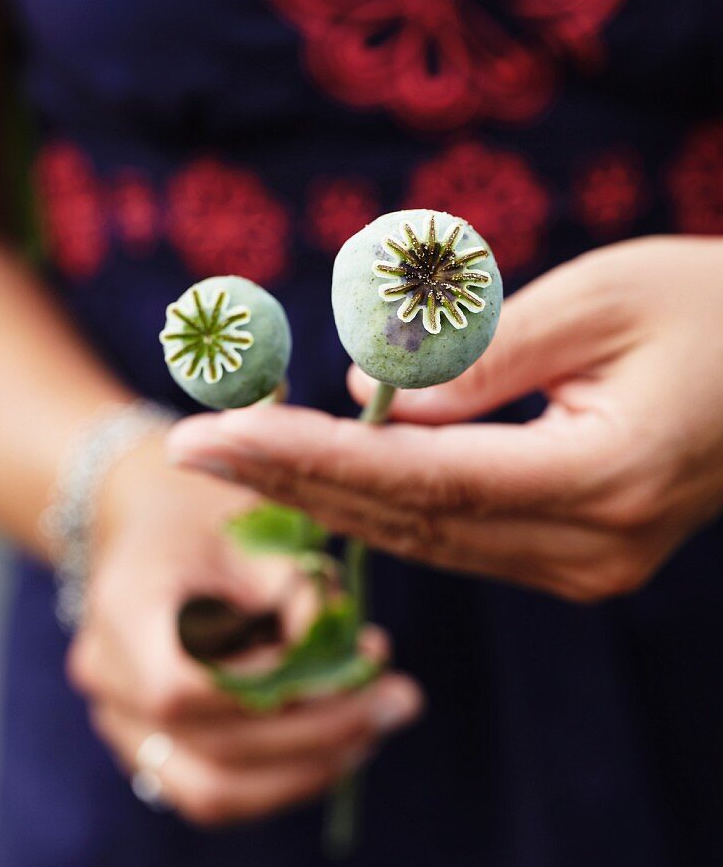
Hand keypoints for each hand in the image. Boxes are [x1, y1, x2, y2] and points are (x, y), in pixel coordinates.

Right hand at [67, 434, 420, 825]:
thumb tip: (345, 663)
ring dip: (309, 771)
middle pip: (211, 749)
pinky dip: (285, 780)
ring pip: (214, 793)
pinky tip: (343, 746)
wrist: (152, 526)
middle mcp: (108, 679)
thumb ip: (297, 591)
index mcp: (122, 609)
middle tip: (399, 701)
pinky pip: (216, 794)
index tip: (350, 663)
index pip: (183, 687)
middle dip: (320, 734)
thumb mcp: (256, 529)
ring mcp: (121, 724)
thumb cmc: (211, 516)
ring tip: (378, 727)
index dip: (272, 690)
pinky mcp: (150, 751)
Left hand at [168, 236, 722, 602]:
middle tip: (196, 446)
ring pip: (429, 542)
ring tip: (239, 458)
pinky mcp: (580, 562)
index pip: (421, 478)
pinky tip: (324, 480)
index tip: (212, 437)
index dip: (311, 458)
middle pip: (410, 522)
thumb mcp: (600, 298)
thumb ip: (480, 356)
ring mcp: (587, 568)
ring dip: (330, 500)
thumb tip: (371, 395)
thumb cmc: (714, 310)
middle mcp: (589, 546)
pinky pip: (463, 541)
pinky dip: (389, 509)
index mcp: (602, 475)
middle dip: (296, 481)